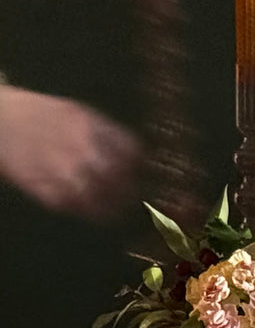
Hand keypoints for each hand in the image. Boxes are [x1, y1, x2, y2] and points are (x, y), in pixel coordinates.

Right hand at [0, 86, 139, 220]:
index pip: (130, 149)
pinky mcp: (42, 188)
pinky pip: (71, 206)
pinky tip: (92, 214)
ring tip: (117, 213)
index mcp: (92, 126)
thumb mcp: (77, 113)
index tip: (142, 173)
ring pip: (98, 196)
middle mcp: (80, 147)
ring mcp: (61, 169)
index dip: (140, 165)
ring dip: (111, 207)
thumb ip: (104, 130)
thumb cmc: (38, 115)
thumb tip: (131, 152)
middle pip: (118, 175)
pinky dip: (86, 212)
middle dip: (129, 190)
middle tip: (134, 199)